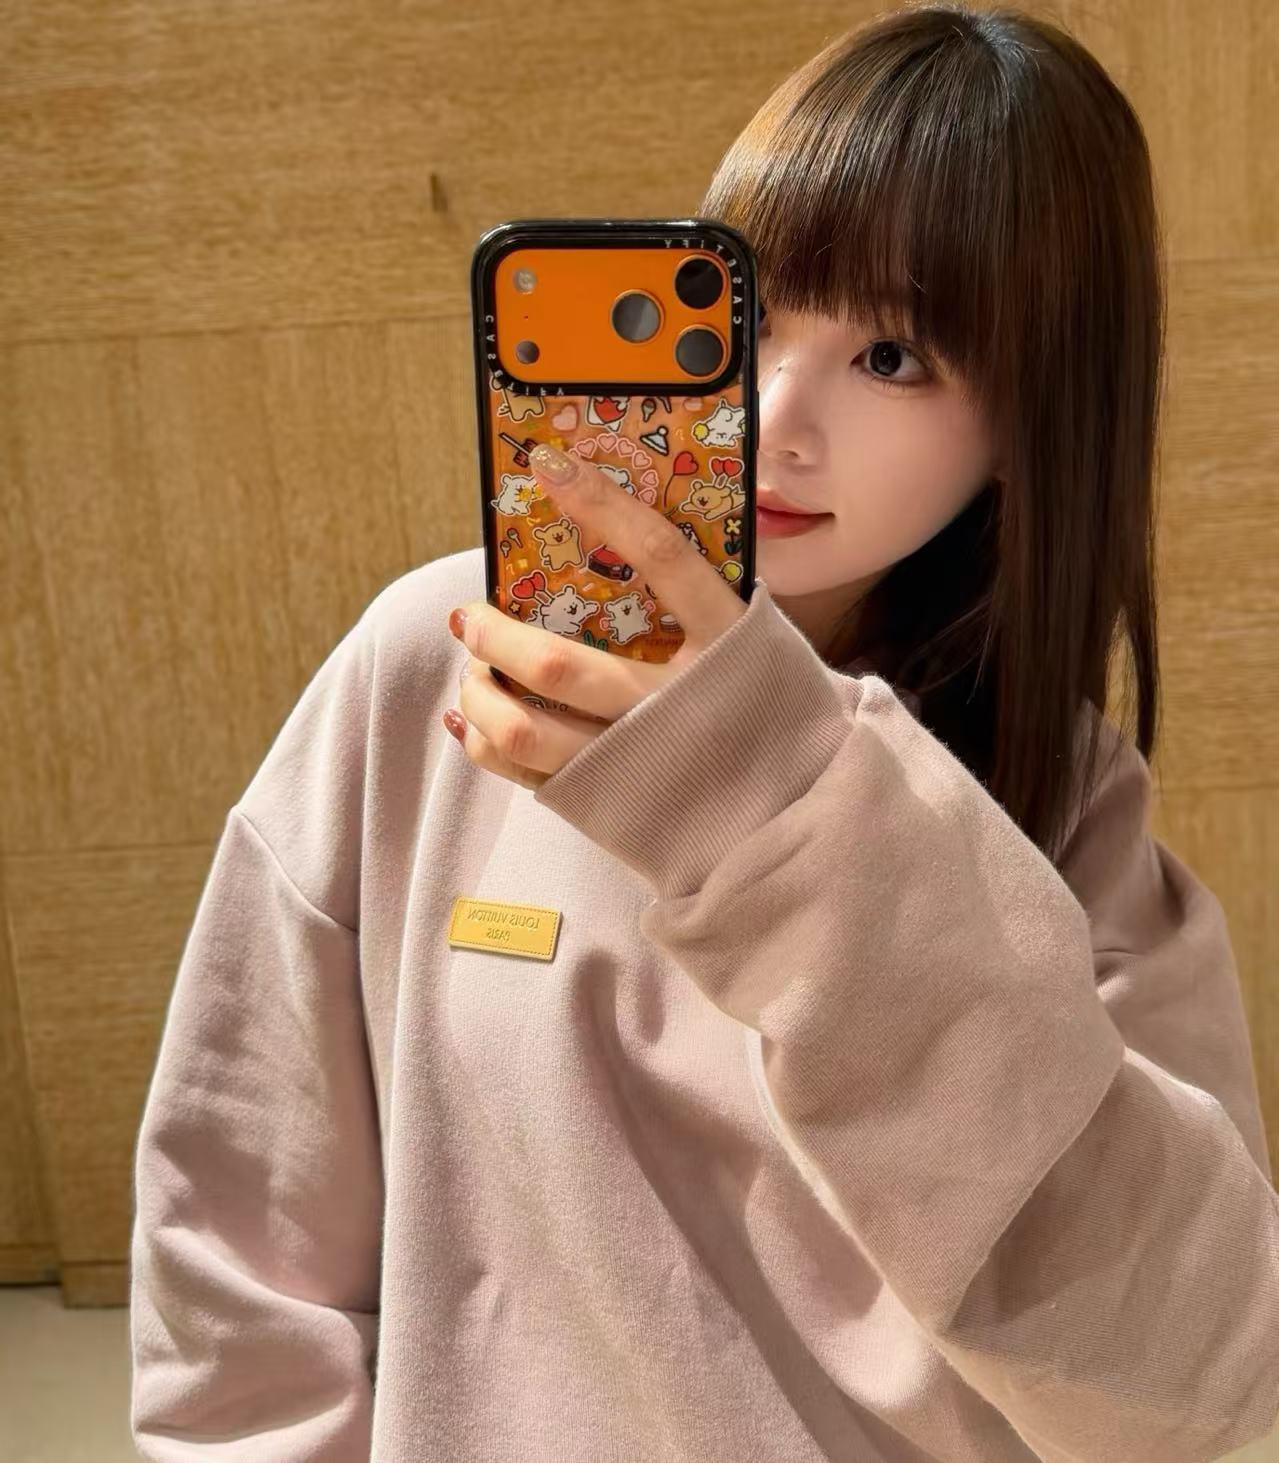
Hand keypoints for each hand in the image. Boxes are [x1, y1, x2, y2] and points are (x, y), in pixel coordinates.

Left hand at [444, 441, 745, 791]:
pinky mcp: (608, 802)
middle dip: (497, 634)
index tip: (548, 465)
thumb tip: (615, 535)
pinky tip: (468, 717)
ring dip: (480, 692)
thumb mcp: (751, 642)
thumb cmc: (765, 706)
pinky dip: (482, 742)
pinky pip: (525, 773)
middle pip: (559, 663)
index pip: (660, 556)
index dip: (602, 504)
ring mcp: (638, 759)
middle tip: (471, 615)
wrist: (801, 807)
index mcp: (726, 644)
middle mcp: (676, 703)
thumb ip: (698, 600)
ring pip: (526, 728)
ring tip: (474, 669)